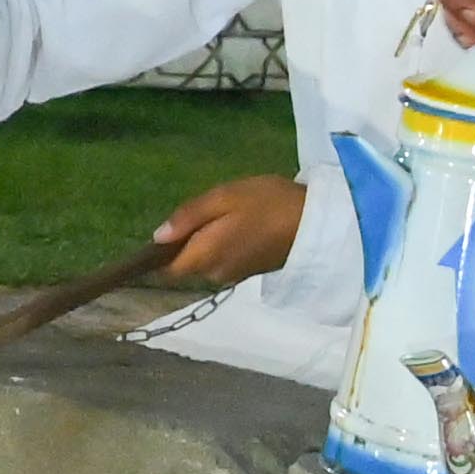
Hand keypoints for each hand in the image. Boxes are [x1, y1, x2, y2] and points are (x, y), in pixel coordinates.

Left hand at [149, 174, 307, 284]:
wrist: (316, 224)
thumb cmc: (267, 204)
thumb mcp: (223, 198)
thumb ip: (188, 217)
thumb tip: (158, 237)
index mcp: (202, 257)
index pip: (167, 268)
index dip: (161, 252)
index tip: (171, 229)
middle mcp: (214, 273)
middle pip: (186, 264)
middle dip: (187, 242)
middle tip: (207, 211)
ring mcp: (233, 275)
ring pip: (206, 261)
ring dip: (207, 242)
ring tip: (227, 215)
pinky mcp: (250, 271)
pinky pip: (224, 260)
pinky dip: (224, 245)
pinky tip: (240, 225)